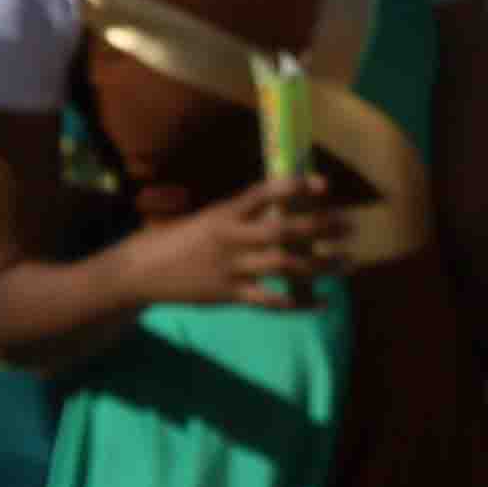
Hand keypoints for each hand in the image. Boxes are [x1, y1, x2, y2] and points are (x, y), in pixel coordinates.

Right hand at [119, 178, 340, 315]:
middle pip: (283, 230)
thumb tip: (275, 207)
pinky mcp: (229, 295)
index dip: (294, 187)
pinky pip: (271, 300)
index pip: (263, 193)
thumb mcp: (202, 219)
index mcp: (222, 214)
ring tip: (347, 261)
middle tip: (349, 225)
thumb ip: (236, 216)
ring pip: (285, 265)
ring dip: (321, 264)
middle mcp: (229, 239)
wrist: (138, 273)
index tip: (324, 184)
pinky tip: (323, 301)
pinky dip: (300, 302)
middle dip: (320, 227)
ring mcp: (230, 269)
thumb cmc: (171, 240)